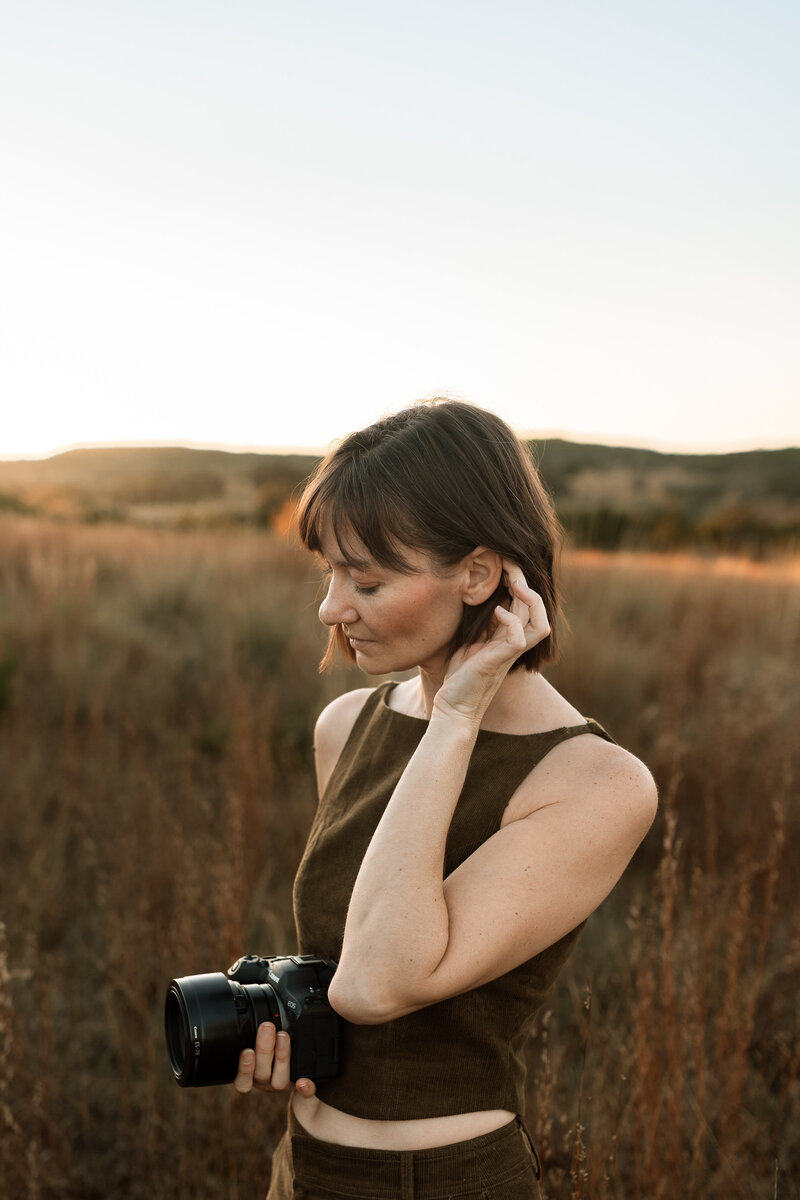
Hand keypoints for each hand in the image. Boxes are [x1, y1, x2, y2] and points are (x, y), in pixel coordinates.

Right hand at [232, 1022, 316, 1096]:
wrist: (295, 1068)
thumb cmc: (271, 1046)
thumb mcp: (258, 1039)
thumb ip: (255, 1028)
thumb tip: (242, 998)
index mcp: (252, 1074)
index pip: (242, 1079)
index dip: (243, 1069)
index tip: (247, 1051)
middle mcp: (266, 1082)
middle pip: (261, 1074)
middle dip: (264, 1049)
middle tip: (267, 1027)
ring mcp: (283, 1085)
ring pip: (279, 1080)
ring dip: (281, 1056)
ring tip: (283, 1036)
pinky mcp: (301, 1087)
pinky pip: (304, 1093)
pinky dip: (305, 1088)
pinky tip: (304, 1080)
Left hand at [434, 558, 549, 725]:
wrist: (453, 706)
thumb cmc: (459, 674)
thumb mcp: (469, 638)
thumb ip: (480, 619)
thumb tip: (475, 590)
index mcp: (509, 635)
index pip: (527, 604)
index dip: (520, 581)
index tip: (502, 561)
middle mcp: (515, 642)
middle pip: (537, 608)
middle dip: (525, 580)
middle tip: (508, 561)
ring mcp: (510, 653)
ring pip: (541, 623)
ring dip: (531, 599)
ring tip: (514, 583)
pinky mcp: (500, 661)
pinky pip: (520, 637)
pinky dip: (512, 620)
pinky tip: (496, 612)